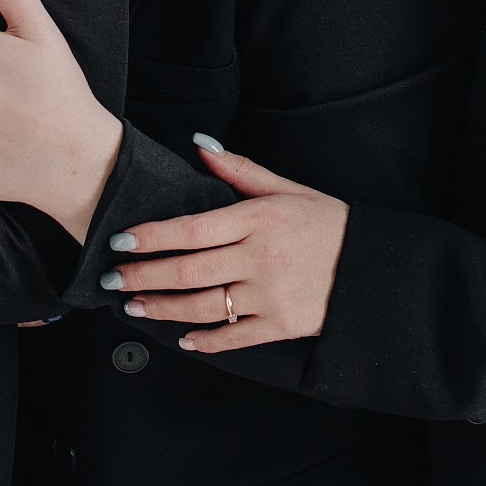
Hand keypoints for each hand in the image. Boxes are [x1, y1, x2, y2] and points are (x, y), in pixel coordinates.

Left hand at [99, 141, 347, 354]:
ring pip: (203, 306)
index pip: (192, 228)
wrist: (372, 267)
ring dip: (162, 308)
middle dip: (143, 276)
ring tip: (134, 305)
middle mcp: (261, 258)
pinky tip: (183, 339)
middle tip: (112, 278)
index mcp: (259, 219)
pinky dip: (205, 341)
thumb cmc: (328, 223)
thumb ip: (240, 169)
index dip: (152, 236)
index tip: (122, 241)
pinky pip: (234, 337)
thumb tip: (199, 144)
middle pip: (188, 271)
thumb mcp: (288, 189)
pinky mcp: (281, 325)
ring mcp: (270, 295)